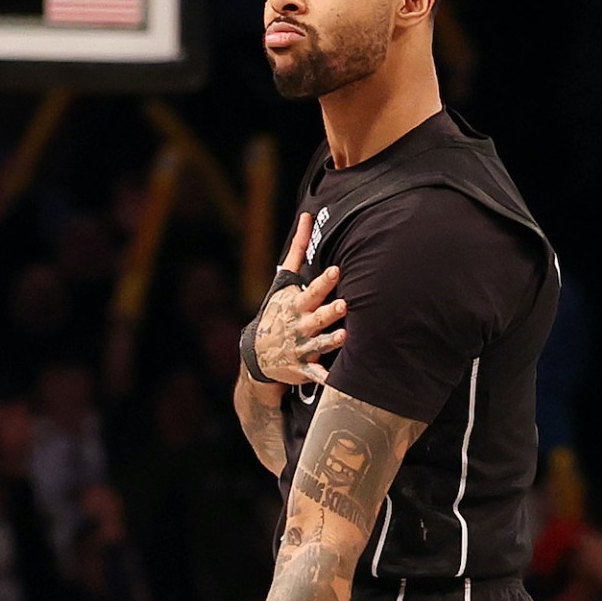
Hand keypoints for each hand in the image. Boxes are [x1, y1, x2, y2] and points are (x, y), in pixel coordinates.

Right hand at [248, 215, 345, 386]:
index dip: (324, 282)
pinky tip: (333, 384)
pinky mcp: (302, 367)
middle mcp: (299, 325)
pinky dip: (321, 380)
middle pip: (316, 317)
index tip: (336, 271)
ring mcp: (300, 347)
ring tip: (344, 336)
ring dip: (329, 342)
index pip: (311, 291)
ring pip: (317, 344)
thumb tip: (307, 216)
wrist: (257, 353)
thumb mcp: (283, 281)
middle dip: (328, 312)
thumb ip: (299, 250)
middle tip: (343, 305)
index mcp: (296, 304)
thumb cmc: (278, 310)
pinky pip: (313, 374)